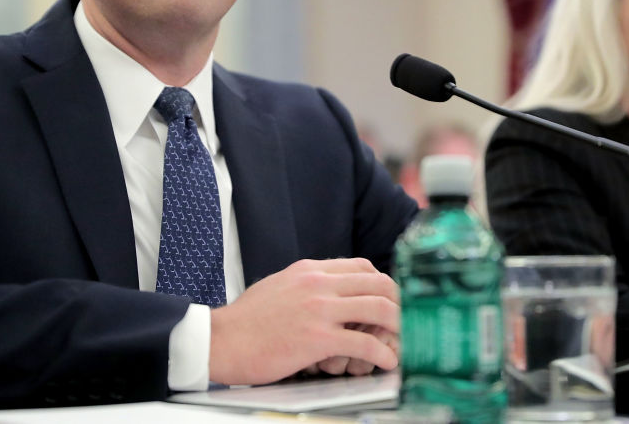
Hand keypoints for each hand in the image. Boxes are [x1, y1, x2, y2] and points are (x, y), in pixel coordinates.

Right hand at [209, 258, 399, 384]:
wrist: (222, 340)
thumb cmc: (246, 320)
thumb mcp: (278, 286)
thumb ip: (306, 285)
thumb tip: (327, 291)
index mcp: (309, 270)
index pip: (361, 267)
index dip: (382, 284)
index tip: (390, 300)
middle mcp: (318, 284)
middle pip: (378, 283)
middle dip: (400, 303)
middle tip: (407, 320)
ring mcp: (319, 310)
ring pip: (378, 308)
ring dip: (398, 326)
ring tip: (404, 341)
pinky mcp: (318, 339)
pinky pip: (364, 343)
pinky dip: (383, 353)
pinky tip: (387, 361)